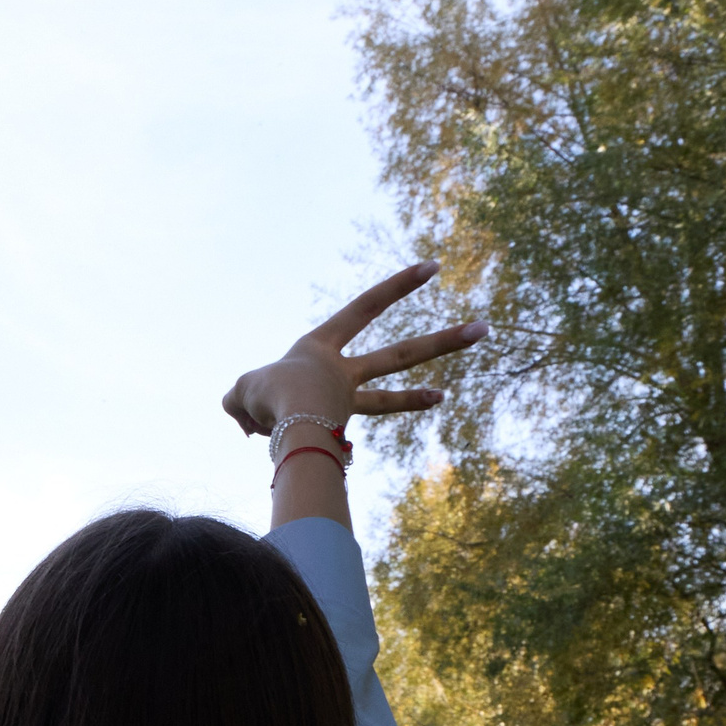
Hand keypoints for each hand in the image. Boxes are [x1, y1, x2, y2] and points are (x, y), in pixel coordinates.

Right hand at [221, 261, 483, 436]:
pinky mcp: (343, 434)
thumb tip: (257, 428)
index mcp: (320, 348)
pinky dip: (303, 454)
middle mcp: (342, 372)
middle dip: (443, 340)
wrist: (286, 427)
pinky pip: (330, 446)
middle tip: (483, 329)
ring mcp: (346, 403)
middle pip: (401, 353)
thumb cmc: (265, 399)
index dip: (398, 285)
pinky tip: (284, 458)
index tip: (433, 268)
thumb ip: (245, 403)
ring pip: (389, 398)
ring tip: (444, 395)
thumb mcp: (242, 394)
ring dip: (418, 396)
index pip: (365, 307)